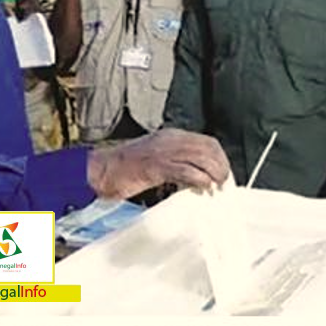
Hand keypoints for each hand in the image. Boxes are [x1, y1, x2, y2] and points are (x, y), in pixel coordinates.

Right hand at [87, 128, 231, 199]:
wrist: (101, 170)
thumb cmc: (124, 168)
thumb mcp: (154, 159)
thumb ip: (175, 163)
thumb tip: (197, 176)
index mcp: (170, 136)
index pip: (207, 142)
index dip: (220, 158)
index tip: (223, 172)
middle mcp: (169, 140)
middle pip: (208, 148)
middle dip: (221, 166)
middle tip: (223, 183)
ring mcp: (163, 152)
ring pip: (201, 158)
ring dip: (213, 174)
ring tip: (215, 187)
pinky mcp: (157, 166)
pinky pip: (186, 171)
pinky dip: (199, 181)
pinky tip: (202, 189)